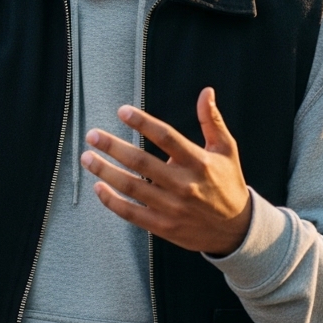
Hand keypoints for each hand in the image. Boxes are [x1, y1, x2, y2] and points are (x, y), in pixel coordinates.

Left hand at [80, 87, 252, 255]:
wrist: (236, 230)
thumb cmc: (227, 183)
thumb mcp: (226, 150)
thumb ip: (212, 121)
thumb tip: (206, 91)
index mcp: (199, 162)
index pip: (166, 138)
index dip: (143, 123)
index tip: (122, 111)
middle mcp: (184, 185)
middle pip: (141, 163)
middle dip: (113, 147)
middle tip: (92, 135)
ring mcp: (172, 208)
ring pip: (131, 187)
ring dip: (105, 171)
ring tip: (86, 157)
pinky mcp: (163, 227)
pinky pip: (131, 213)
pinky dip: (112, 201)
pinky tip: (98, 187)